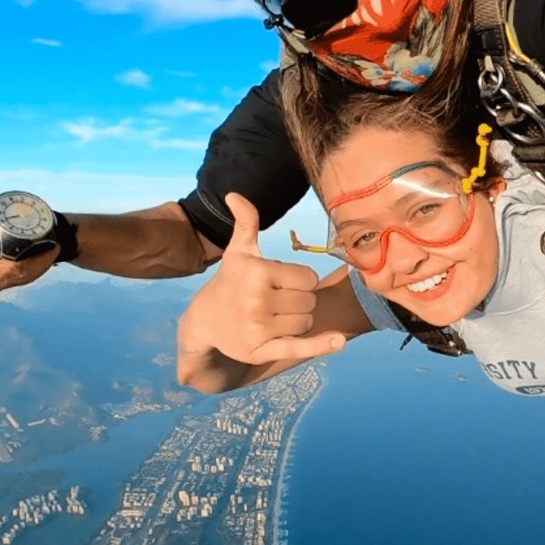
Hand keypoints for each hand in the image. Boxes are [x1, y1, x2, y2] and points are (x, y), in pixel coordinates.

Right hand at [182, 194, 344, 364]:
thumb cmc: (230, 282)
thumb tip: (234, 194)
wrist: (205, 320)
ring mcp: (258, 328)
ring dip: (298, 321)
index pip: (309, 279)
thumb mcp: (238, 252)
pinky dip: (321, 345)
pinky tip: (339, 341)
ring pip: (306, 323)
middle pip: (310, 302)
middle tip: (275, 301)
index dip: (300, 281)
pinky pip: (300, 347)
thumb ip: (245, 223)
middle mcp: (258, 301)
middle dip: (299, 301)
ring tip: (274, 317)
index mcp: (259, 273)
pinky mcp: (260, 351)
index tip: (281, 284)